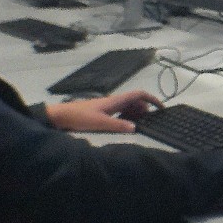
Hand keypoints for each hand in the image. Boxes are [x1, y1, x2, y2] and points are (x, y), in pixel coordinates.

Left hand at [46, 90, 162, 132]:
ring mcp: (108, 106)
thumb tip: (136, 128)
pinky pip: (120, 112)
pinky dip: (127, 117)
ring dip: (136, 113)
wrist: (61, 116)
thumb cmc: (80, 117)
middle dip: (145, 109)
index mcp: (115, 101)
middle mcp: (114, 101)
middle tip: (149, 122)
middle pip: (135, 101)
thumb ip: (118, 125)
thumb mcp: (100, 123)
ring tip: (140, 125)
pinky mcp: (103, 112)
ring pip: (128, 107)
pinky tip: (125, 126)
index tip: (161, 108)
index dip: (152, 99)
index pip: (138, 95)